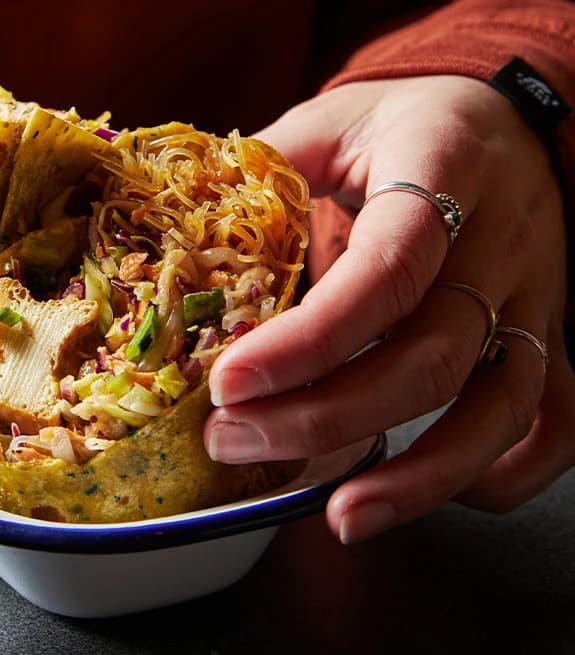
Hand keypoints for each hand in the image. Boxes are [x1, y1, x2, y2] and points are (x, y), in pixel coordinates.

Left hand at [204, 75, 573, 542]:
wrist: (500, 120)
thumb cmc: (399, 125)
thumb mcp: (327, 124)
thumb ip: (259, 172)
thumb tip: (170, 240)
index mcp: (442, 169)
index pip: (387, 268)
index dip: (309, 340)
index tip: (229, 383)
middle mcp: (502, 241)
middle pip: (429, 354)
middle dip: (323, 415)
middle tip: (231, 440)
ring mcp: (536, 296)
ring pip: (495, 404)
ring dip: (416, 475)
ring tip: (339, 516)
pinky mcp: (549, 335)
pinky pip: (550, 421)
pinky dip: (499, 472)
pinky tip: (430, 492)